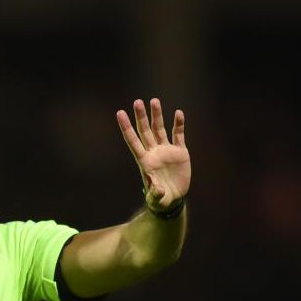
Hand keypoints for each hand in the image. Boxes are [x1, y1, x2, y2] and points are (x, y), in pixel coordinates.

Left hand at [116, 98, 189, 212]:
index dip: (126, 127)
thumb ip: (156, 194)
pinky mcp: (180, 152)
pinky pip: (178, 135)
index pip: (133, 141)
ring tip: (154, 101)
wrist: (174, 199)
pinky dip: (179, 124)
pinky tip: (178, 113)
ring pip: (160, 129)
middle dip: (141, 117)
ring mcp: (166, 150)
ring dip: (157, 115)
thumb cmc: (161, 200)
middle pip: (145, 131)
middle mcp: (153, 152)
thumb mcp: (157, 199)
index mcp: (145, 161)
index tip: (120, 113)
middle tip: (137, 102)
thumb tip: (158, 189)